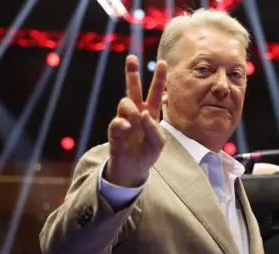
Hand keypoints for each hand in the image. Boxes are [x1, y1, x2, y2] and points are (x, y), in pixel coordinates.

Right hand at [105, 55, 167, 186]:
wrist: (133, 169)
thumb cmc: (148, 153)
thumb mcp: (159, 143)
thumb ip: (154, 128)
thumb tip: (142, 113)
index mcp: (151, 113)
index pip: (156, 93)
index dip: (159, 78)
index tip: (163, 62)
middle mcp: (136, 112)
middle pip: (133, 88)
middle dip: (132, 73)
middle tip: (132, 58)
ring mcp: (124, 119)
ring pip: (125, 101)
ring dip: (133, 111)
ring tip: (136, 123)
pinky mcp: (114, 129)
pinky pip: (118, 120)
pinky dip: (124, 124)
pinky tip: (128, 129)